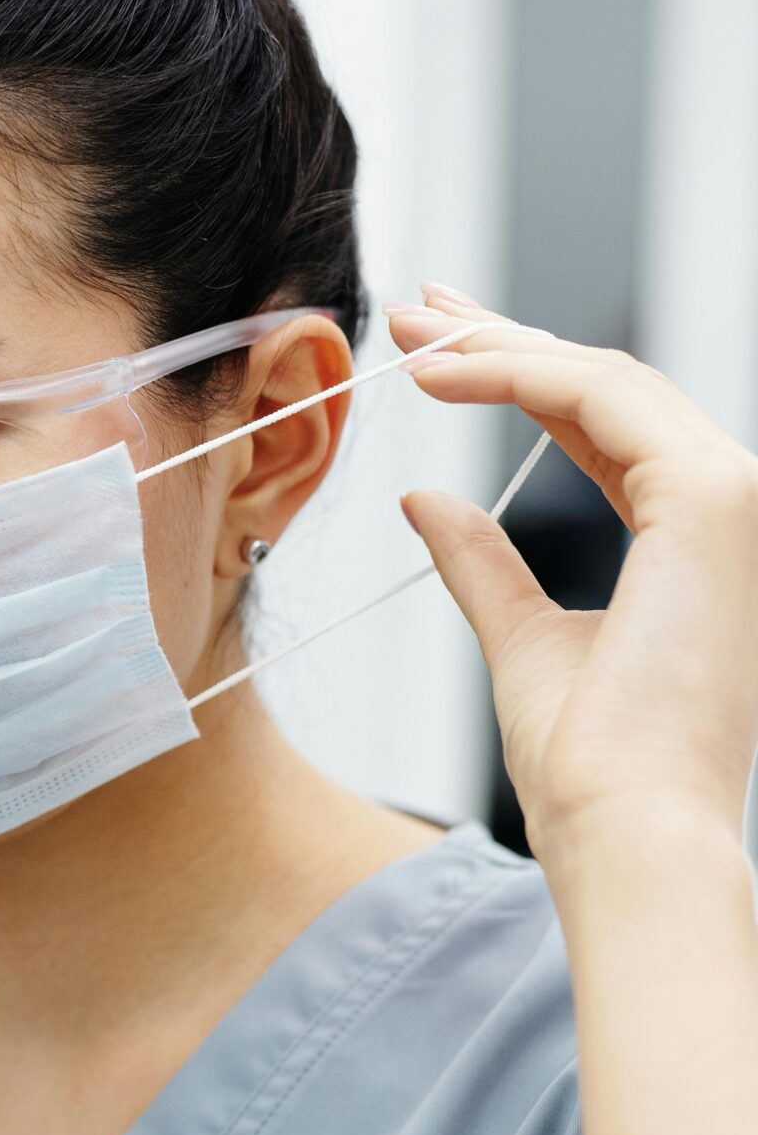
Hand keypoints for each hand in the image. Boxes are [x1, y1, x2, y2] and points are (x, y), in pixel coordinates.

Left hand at [392, 285, 757, 865]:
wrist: (623, 827)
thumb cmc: (589, 764)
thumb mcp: (518, 638)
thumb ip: (480, 564)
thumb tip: (426, 501)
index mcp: (687, 539)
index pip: (599, 426)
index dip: (514, 375)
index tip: (428, 355)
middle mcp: (722, 505)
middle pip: (603, 386)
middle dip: (502, 337)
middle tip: (414, 307)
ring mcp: (729, 494)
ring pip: (603, 378)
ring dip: (498, 344)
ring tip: (409, 329)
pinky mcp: (711, 496)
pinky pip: (601, 397)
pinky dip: (514, 373)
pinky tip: (439, 372)